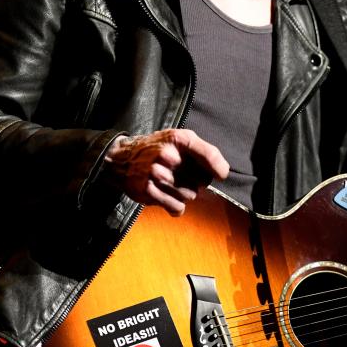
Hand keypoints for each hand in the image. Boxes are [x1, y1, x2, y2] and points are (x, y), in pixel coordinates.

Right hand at [102, 129, 229, 215]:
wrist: (122, 158)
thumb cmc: (158, 148)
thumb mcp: (179, 139)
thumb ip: (203, 151)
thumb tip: (223, 172)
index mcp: (179, 139)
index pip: (209, 155)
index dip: (219, 168)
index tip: (220, 174)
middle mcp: (168, 155)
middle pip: (202, 181)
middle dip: (197, 181)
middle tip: (183, 175)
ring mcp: (157, 174)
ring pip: (190, 196)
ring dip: (185, 193)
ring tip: (172, 183)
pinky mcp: (149, 191)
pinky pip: (177, 208)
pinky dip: (176, 206)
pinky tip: (166, 195)